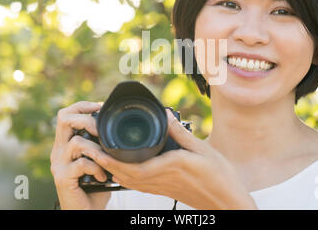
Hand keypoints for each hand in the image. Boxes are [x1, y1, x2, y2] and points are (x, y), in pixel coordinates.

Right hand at [50, 101, 110, 209]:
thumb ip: (100, 145)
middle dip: (87, 120)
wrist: (85, 212)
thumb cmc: (95, 187)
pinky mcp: (63, 178)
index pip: (65, 115)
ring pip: (77, 142)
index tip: (100, 107)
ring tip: (106, 160)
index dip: (82, 106)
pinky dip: (97, 168)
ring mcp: (59, 165)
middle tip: (101, 130)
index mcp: (64, 144)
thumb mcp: (98, 161)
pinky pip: (82, 163)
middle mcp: (58, 152)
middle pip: (64, 120)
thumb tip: (117, 127)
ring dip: (97, 150)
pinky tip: (103, 177)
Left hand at [85, 109, 257, 209]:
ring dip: (112, 171)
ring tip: (100, 158)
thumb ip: (181, 133)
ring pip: (130, 182)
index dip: (112, 160)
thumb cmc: (220, 177)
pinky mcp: (164, 191)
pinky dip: (125, 177)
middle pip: (125, 175)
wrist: (227, 202)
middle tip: (90, 151)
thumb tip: (165, 115)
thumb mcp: (203, 149)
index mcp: (170, 166)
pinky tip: (122, 170)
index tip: (98, 149)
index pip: (133, 166)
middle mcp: (161, 179)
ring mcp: (162, 188)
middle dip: (105, 164)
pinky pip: (139, 185)